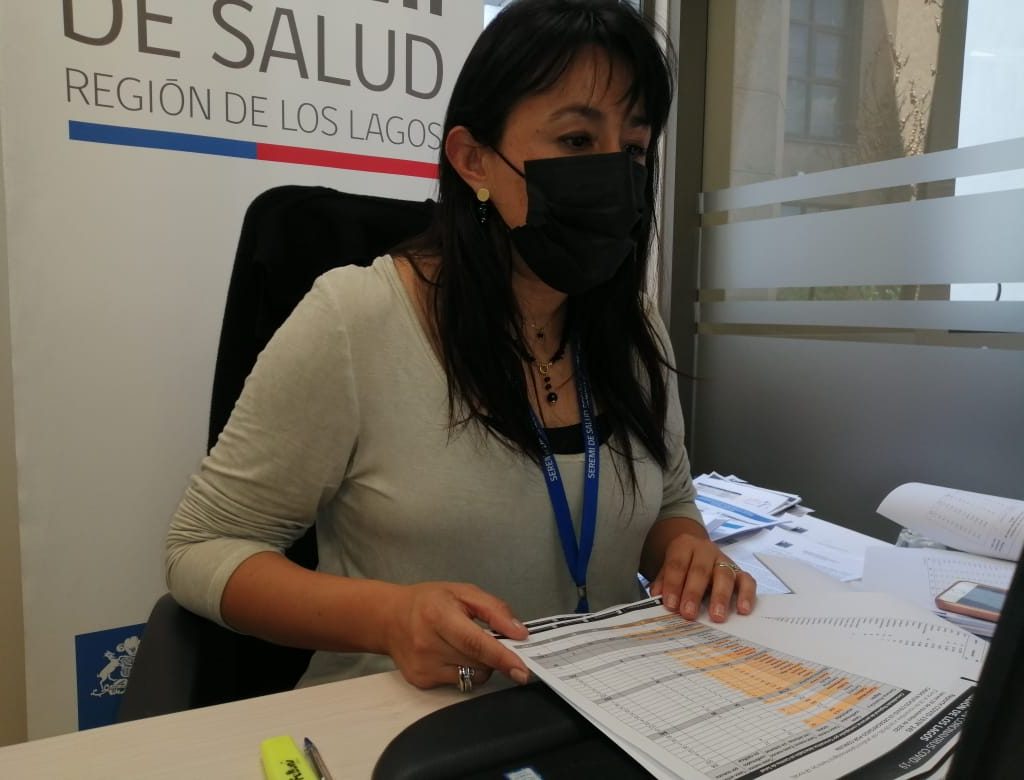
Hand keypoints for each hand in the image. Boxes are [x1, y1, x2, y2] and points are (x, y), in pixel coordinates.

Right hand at [383, 581, 529, 688]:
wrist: (388, 618)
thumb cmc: (428, 602)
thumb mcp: (463, 592)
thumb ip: (495, 610)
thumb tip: (519, 633)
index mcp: (438, 615)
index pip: (475, 642)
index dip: (501, 657)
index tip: (521, 669)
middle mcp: (427, 643)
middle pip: (477, 661)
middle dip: (494, 655)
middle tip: (490, 640)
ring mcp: (423, 666)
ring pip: (471, 676)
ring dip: (480, 664)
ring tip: (464, 645)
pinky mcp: (421, 681)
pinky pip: (459, 683)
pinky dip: (464, 671)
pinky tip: (451, 655)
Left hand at [648, 534, 755, 621]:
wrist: (696, 551)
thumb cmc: (681, 566)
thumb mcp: (666, 569)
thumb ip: (662, 582)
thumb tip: (657, 597)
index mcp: (684, 546)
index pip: (677, 564)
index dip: (673, 584)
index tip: (670, 605)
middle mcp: (706, 550)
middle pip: (701, 570)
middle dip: (694, 593)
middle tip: (689, 614)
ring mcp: (725, 560)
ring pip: (725, 575)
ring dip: (720, 597)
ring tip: (716, 616)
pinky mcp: (740, 571)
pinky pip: (747, 581)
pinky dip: (747, 595)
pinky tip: (743, 610)